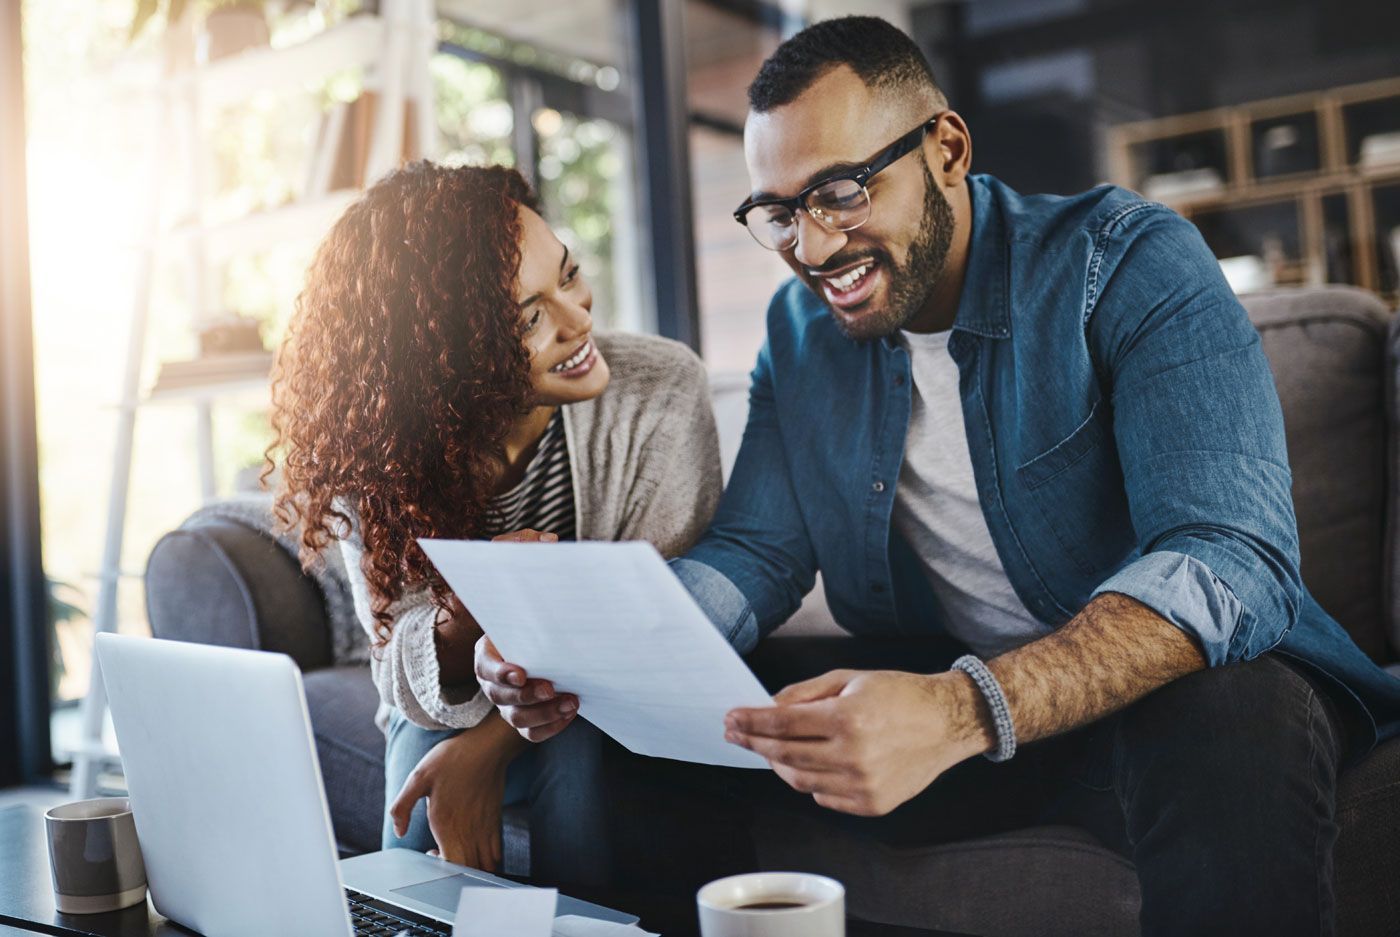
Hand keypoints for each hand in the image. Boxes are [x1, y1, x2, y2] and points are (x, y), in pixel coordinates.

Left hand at [388, 717, 521, 869]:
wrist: (486, 747)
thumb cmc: (452, 759)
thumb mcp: (418, 777)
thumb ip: (402, 807)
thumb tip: (399, 831)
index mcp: (447, 824)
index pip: (449, 865)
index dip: (439, 869)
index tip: (431, 852)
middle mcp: (469, 832)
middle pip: (468, 871)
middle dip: (455, 874)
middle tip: (443, 855)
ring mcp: (485, 829)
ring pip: (485, 867)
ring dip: (472, 870)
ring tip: (459, 855)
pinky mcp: (495, 822)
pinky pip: (496, 854)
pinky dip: (487, 862)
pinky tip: (474, 849)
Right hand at [472, 528, 577, 741]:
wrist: (550, 643)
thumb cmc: (537, 609)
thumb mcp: (528, 577)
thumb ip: (527, 551)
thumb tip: (548, 539)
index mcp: (488, 651)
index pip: (485, 666)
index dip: (500, 671)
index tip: (520, 671)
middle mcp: (494, 682)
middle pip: (500, 697)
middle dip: (525, 695)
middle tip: (550, 687)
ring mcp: (510, 704)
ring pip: (517, 719)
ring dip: (542, 714)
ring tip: (570, 701)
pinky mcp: (528, 720)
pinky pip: (532, 734)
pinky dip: (550, 728)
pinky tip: (571, 713)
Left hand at [724, 669, 991, 816]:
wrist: (947, 722)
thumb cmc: (900, 695)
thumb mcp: (850, 679)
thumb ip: (805, 693)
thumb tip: (768, 706)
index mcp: (847, 719)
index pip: (782, 724)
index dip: (751, 722)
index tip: (732, 719)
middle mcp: (854, 755)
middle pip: (784, 755)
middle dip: (754, 743)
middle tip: (736, 733)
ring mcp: (863, 784)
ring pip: (800, 781)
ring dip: (778, 764)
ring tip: (769, 750)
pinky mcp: (872, 805)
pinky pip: (824, 797)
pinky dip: (809, 782)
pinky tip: (808, 765)